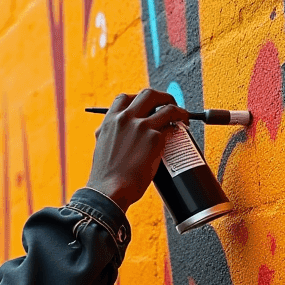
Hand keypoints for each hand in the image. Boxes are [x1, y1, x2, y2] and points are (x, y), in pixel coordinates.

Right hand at [86, 89, 189, 212]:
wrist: (109, 190)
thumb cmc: (105, 174)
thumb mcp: (101, 144)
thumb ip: (110, 132)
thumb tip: (119, 129)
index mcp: (110, 119)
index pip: (125, 97)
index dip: (140, 99)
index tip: (147, 105)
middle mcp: (126, 118)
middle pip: (149, 94)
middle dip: (163, 97)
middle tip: (169, 104)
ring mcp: (141, 127)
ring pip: (167, 108)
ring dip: (179, 111)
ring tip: (183, 117)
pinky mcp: (155, 139)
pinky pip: (172, 127)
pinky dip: (179, 129)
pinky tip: (181, 133)